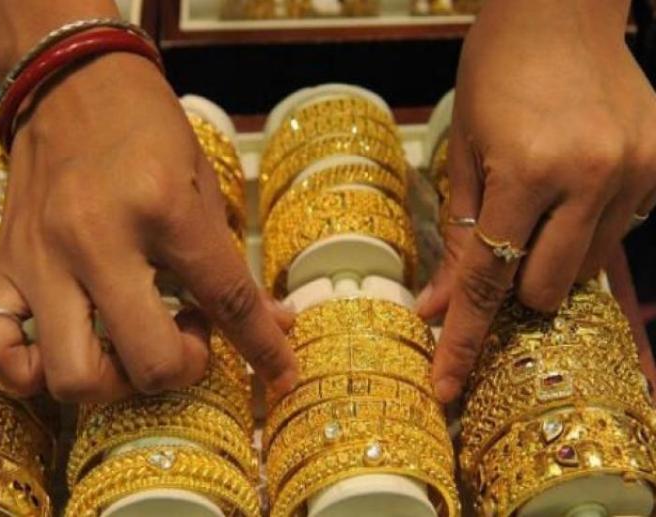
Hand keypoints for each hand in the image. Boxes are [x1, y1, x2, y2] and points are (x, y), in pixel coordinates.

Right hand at [0, 54, 297, 401]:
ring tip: (130, 346)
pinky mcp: (3, 266)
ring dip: (117, 382)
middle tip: (188, 335)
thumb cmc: (148, 129)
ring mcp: (41, 259)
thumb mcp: (202, 187)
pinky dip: (25, 374)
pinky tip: (59, 355)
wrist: (71, 81)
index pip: (226, 300)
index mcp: (162, 208)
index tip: (282, 378)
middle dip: (183, 367)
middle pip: (148, 361)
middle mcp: (96, 240)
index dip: (264, 351)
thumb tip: (276, 326)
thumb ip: (233, 265)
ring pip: (73, 376)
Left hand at [416, 0, 655, 402]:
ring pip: (585, 268)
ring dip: (553, 255)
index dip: (464, 340)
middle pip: (544, 289)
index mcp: (529, 171)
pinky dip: (589, 226)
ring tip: (541, 197)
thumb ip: (458, 237)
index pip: (488, 280)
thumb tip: (437, 308)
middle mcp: (594, 178)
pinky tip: (576, 181)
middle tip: (504, 241)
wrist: (560, 12)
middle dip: (514, 285)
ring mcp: (638, 173)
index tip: (447, 388)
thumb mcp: (462, 154)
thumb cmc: (496, 75)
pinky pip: (619, 232)